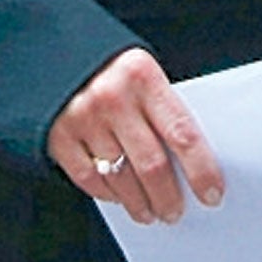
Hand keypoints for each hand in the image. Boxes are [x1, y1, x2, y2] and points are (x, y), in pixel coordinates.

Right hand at [47, 46, 223, 225]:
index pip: (182, 133)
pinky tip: (119, 197)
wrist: (49, 50)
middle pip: (151, 165)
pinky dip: (108, 194)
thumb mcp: (141, 73)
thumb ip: (160, 108)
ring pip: (121, 178)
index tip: (212, 193)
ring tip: (149, 212)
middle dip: (168, 198)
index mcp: (142, 76)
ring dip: (140, 204)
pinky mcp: (58, 136)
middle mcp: (112, 97)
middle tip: (175, 212)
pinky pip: (90, 179)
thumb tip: (189, 162)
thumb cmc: (108, 67)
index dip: (201, 170)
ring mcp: (82, 118)